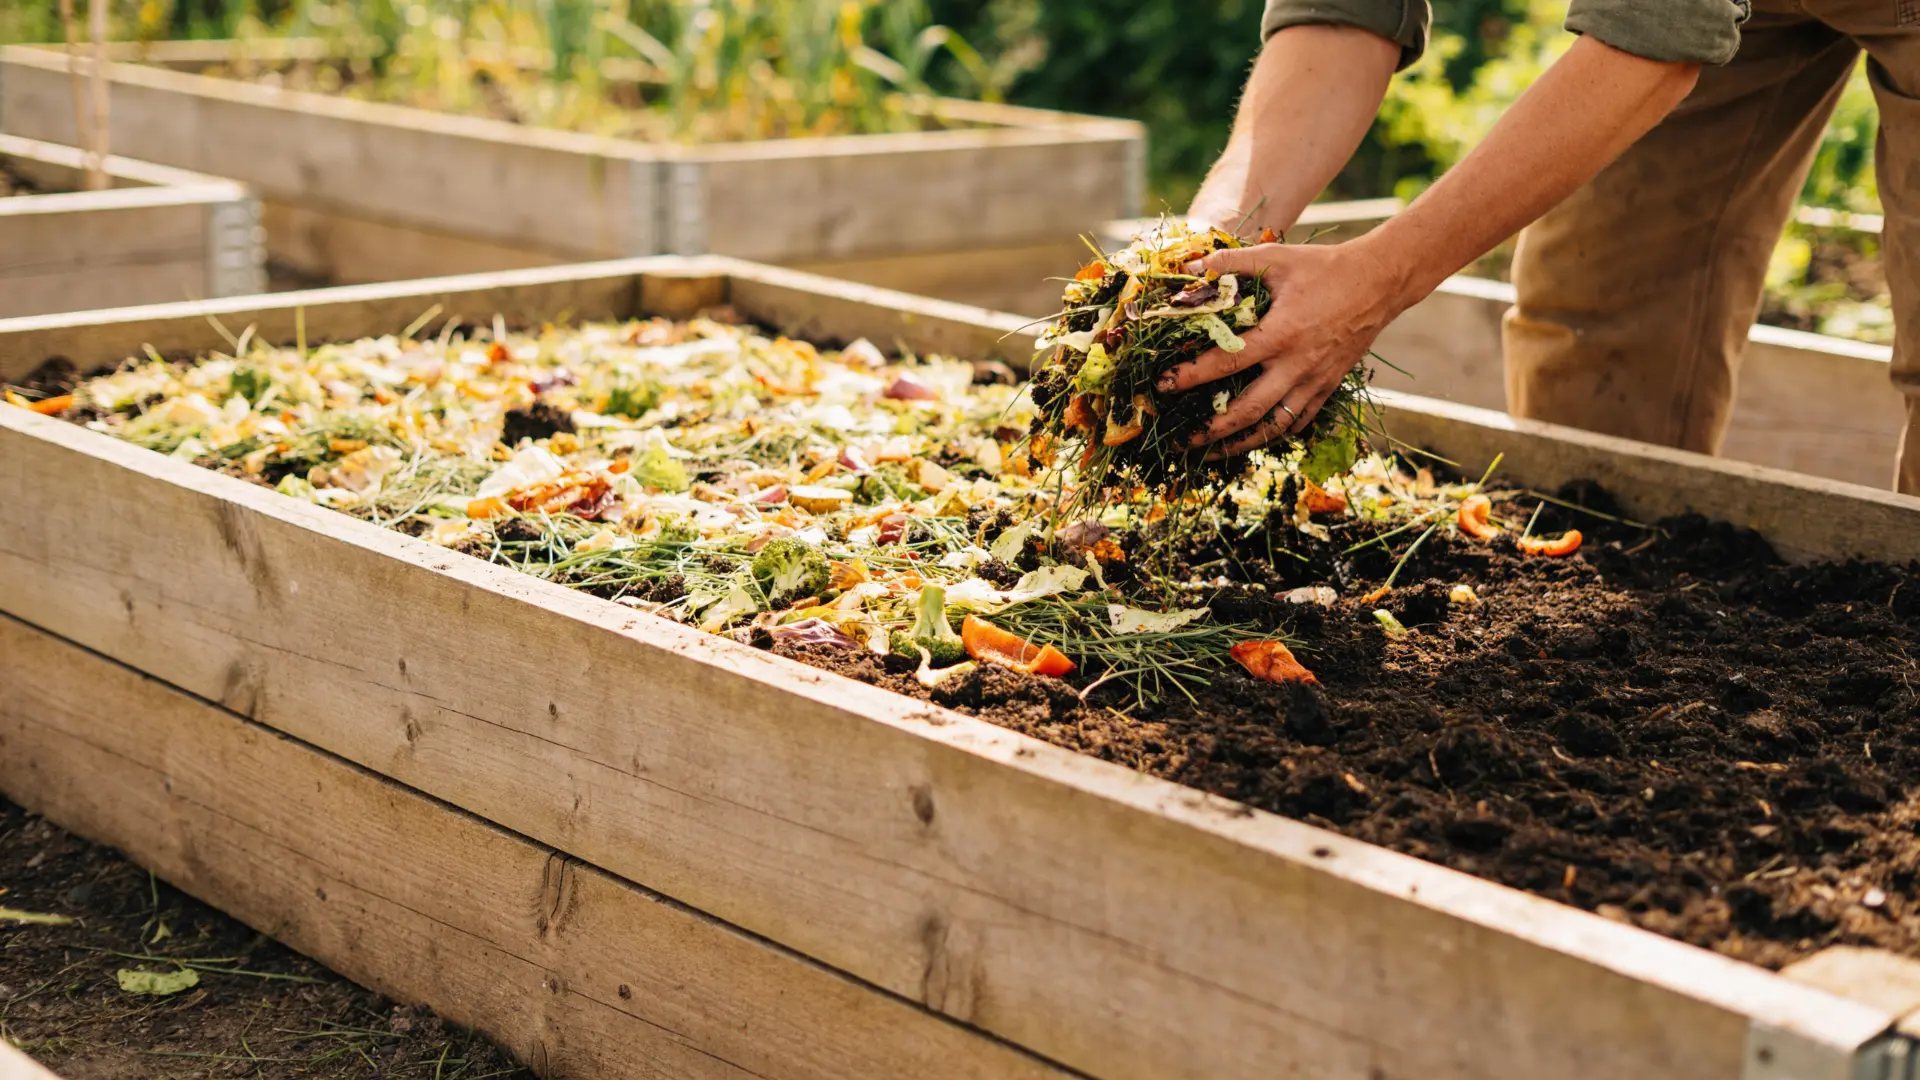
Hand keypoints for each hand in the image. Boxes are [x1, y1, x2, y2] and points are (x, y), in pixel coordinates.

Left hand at [1158, 239, 1405, 457]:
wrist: (1380, 281)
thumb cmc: (1325, 267)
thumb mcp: (1278, 257)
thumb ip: (1231, 264)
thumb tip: (1189, 269)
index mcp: (1281, 333)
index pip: (1226, 363)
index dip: (1191, 376)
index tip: (1163, 385)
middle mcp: (1297, 364)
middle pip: (1249, 410)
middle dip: (1213, 429)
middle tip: (1183, 438)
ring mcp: (1315, 380)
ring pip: (1275, 425)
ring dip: (1242, 443)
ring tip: (1213, 452)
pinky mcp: (1328, 386)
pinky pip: (1299, 420)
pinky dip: (1275, 433)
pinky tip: (1254, 438)